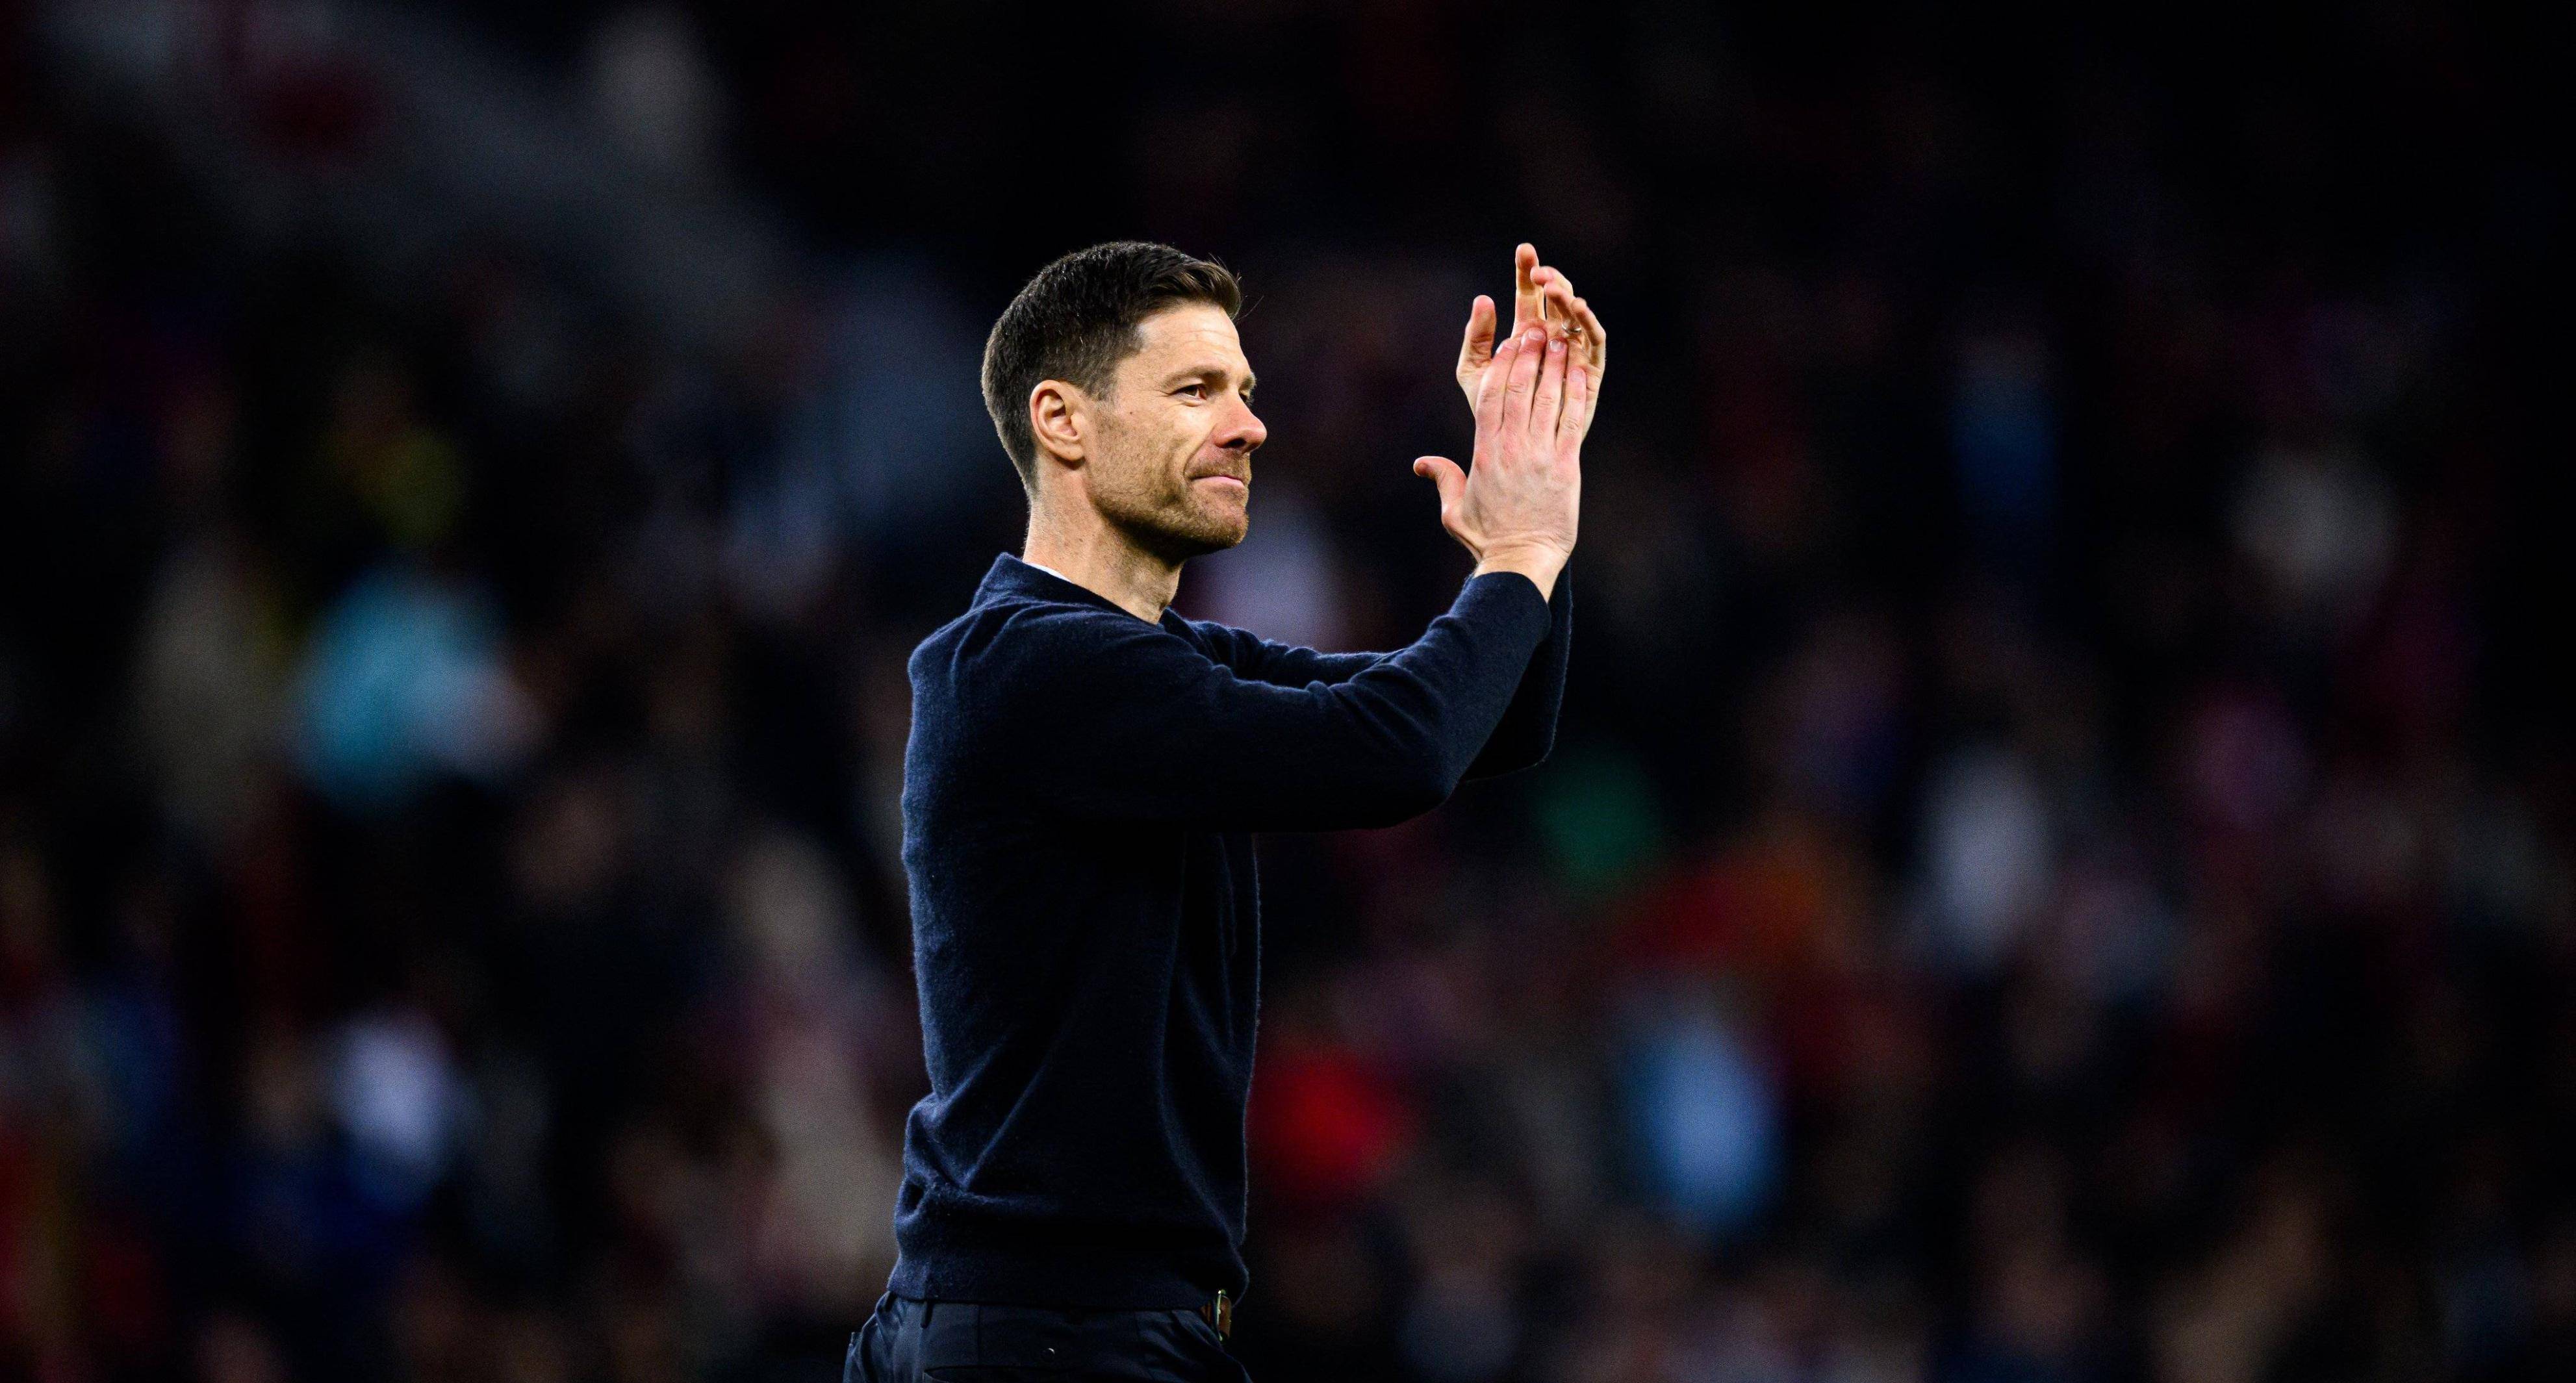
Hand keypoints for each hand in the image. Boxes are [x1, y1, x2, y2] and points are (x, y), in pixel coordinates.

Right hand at [1413, 322, 1590, 599]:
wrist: (1520, 562)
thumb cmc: (1486, 540)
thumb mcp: (1454, 511)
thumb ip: (1442, 479)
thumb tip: (1422, 463)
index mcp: (1484, 453)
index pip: (1491, 398)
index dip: (1500, 366)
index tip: (1507, 344)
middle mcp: (1511, 448)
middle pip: (1519, 389)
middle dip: (1528, 355)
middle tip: (1535, 328)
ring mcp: (1539, 455)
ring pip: (1547, 399)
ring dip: (1554, 366)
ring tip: (1560, 339)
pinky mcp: (1565, 466)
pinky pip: (1571, 421)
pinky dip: (1575, 393)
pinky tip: (1579, 372)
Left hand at [1453, 243, 1607, 410]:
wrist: (1512, 445)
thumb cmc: (1493, 409)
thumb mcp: (1474, 371)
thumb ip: (1475, 337)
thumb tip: (1483, 298)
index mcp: (1527, 329)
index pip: (1530, 293)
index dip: (1527, 271)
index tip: (1524, 250)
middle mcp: (1554, 334)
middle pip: (1557, 296)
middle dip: (1550, 278)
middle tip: (1538, 271)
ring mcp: (1573, 349)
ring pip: (1576, 313)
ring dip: (1567, 296)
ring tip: (1553, 287)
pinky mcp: (1589, 368)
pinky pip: (1594, 340)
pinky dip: (1588, 322)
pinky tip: (1577, 308)